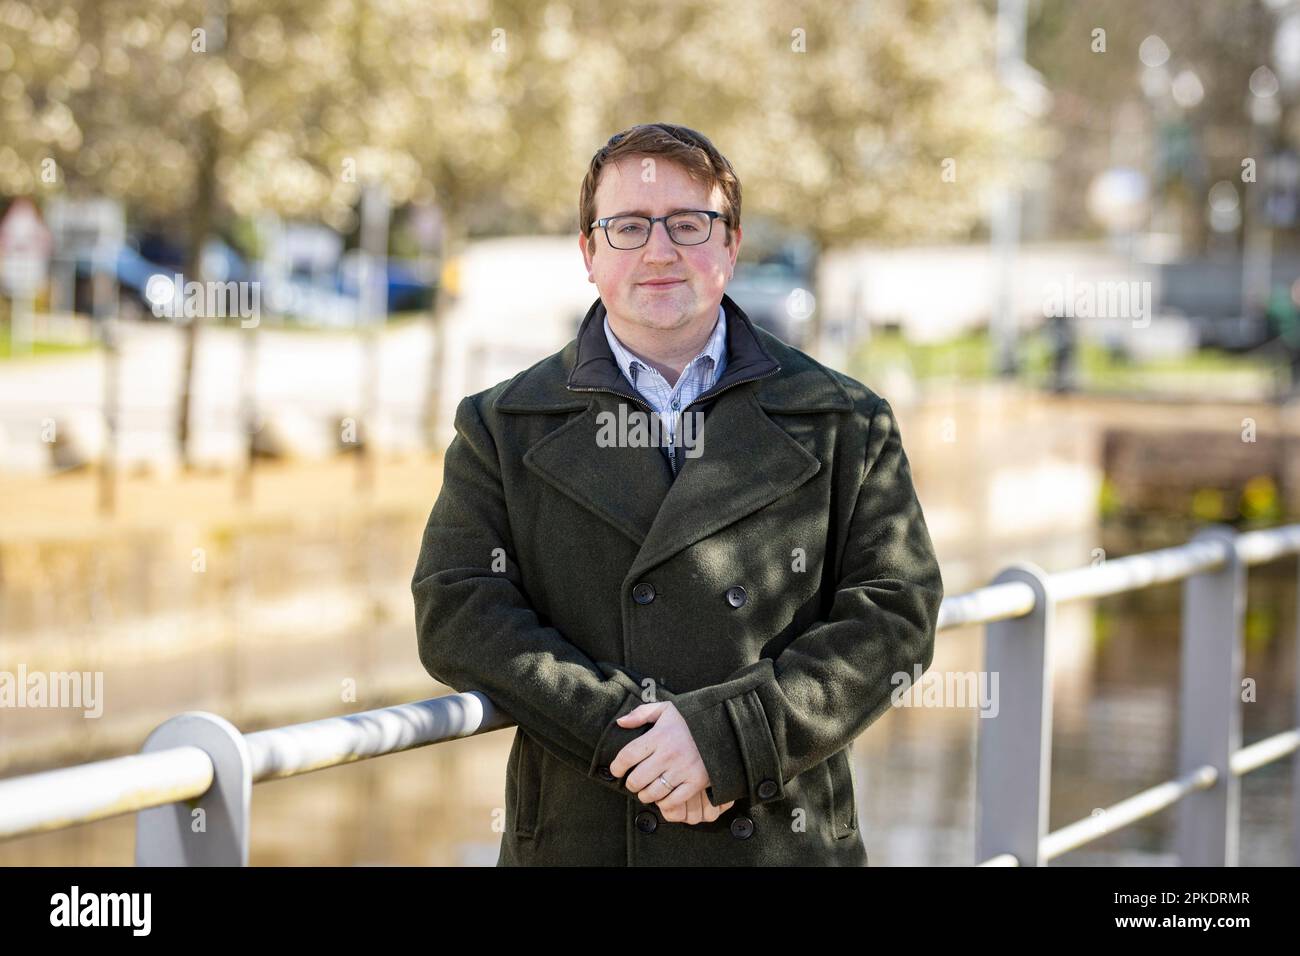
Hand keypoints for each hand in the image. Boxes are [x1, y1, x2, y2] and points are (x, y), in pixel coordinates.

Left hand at [610, 701, 734, 822]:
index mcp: (659, 735)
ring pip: (652, 793)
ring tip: (646, 790)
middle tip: (632, 782)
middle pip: (637, 779)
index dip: (617, 766)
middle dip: (630, 783)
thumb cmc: (692, 719)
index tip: (616, 770)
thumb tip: (620, 723)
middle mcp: (669, 754)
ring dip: (645, 795)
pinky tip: (663, 796)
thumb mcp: (667, 709)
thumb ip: (642, 713)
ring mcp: (683, 770)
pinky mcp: (696, 782)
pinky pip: (672, 801)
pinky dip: (664, 802)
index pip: (628, 755)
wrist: (725, 728)